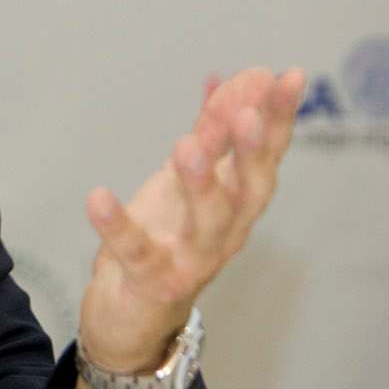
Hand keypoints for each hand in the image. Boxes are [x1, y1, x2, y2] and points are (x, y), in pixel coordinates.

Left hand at [77, 67, 305, 370]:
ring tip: (186, 146)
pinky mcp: (153, 280)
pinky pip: (136, 252)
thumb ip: (214, 129)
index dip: (280, 118)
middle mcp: (226, 231)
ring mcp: (192, 259)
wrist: (133, 312)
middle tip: (247, 114)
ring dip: (200, 185)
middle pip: (249, 191)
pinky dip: (119, 225)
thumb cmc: (168, 237)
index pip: (267, 156)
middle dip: (251, 152)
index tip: (290, 77)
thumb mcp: (189, 178)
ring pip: (206, 224)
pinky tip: (98, 197)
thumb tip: (242, 76)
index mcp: (238, 202)